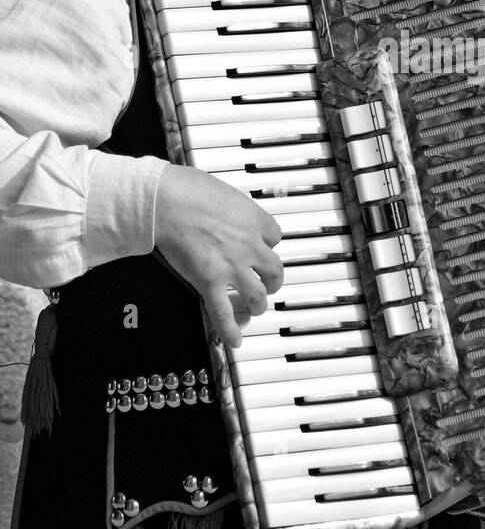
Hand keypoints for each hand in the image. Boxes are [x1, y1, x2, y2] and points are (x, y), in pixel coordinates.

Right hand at [154, 166, 283, 347]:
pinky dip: (230, 330)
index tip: (260, 245)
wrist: (165, 200)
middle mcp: (249, 245)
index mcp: (254, 220)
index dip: (266, 243)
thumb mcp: (222, 190)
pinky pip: (224, 313)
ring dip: (257, 304)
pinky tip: (234, 341)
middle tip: (266, 283)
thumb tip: (225, 209)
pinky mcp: (210, 282)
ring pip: (258, 295)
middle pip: (274, 269)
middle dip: (271, 279)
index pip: (274, 237)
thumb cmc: (186, 188)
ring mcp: (232, 267)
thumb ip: (230, 206)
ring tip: (253, 308)